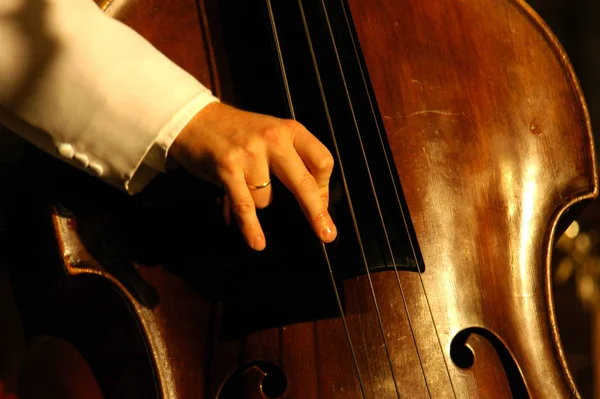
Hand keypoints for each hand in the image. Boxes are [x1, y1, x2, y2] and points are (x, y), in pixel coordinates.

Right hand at [168, 102, 337, 250]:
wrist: (196, 119)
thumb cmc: (239, 133)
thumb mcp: (273, 133)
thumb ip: (294, 158)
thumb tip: (316, 200)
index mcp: (290, 130)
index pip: (322, 161)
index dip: (323, 187)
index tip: (320, 203)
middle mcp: (273, 138)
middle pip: (304, 183)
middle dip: (316, 212)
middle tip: (327, 235)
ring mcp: (249, 153)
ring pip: (267, 199)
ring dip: (260, 202)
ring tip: (245, 185)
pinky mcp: (227, 167)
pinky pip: (245, 206)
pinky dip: (251, 227)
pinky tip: (258, 242)